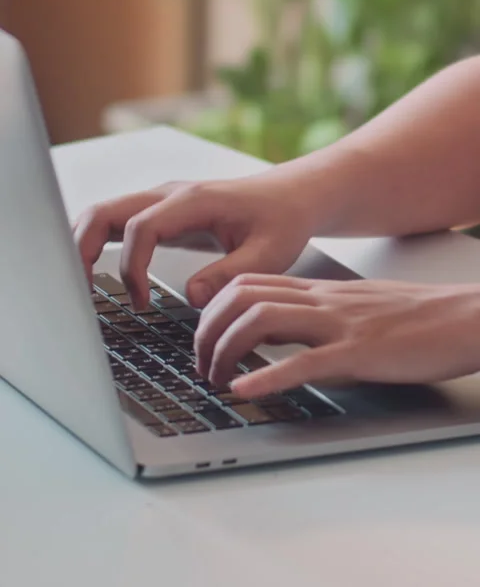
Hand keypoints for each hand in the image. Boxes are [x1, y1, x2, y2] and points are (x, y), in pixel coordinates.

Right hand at [74, 174, 316, 309]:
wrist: (291, 197)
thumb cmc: (282, 221)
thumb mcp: (269, 254)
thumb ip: (230, 274)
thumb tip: (191, 296)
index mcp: (193, 201)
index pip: (141, 227)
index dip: (132, 267)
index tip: (141, 303)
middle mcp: (169, 195)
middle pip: (105, 211)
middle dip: (82, 249)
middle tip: (81, 293)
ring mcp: (161, 201)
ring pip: (102, 212)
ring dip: (82, 245)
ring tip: (80, 287)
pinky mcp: (160, 213)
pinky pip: (116, 221)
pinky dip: (96, 243)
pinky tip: (95, 273)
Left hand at [193, 275, 479, 398]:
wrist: (465, 316)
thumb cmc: (418, 316)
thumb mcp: (358, 308)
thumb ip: (321, 314)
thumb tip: (288, 334)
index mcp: (321, 290)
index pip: (249, 282)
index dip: (214, 307)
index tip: (204, 336)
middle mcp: (322, 300)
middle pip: (242, 297)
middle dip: (207, 329)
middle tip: (199, 364)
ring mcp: (338, 324)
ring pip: (262, 320)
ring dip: (226, 350)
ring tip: (215, 379)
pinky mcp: (359, 353)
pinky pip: (304, 361)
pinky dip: (267, 376)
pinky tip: (245, 390)